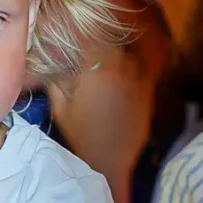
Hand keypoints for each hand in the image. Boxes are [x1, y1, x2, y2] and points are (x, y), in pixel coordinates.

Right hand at [47, 38, 158, 178]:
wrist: (109, 160)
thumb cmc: (80, 135)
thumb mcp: (60, 109)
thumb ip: (56, 83)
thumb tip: (54, 66)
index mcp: (94, 71)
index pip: (92, 42)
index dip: (86, 41)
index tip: (80, 45)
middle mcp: (118, 70)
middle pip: (113, 46)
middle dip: (103, 49)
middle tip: (94, 57)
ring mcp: (136, 81)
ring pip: (130, 58)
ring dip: (120, 59)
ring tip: (110, 68)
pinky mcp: (148, 93)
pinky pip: (143, 74)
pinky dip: (135, 72)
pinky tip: (126, 81)